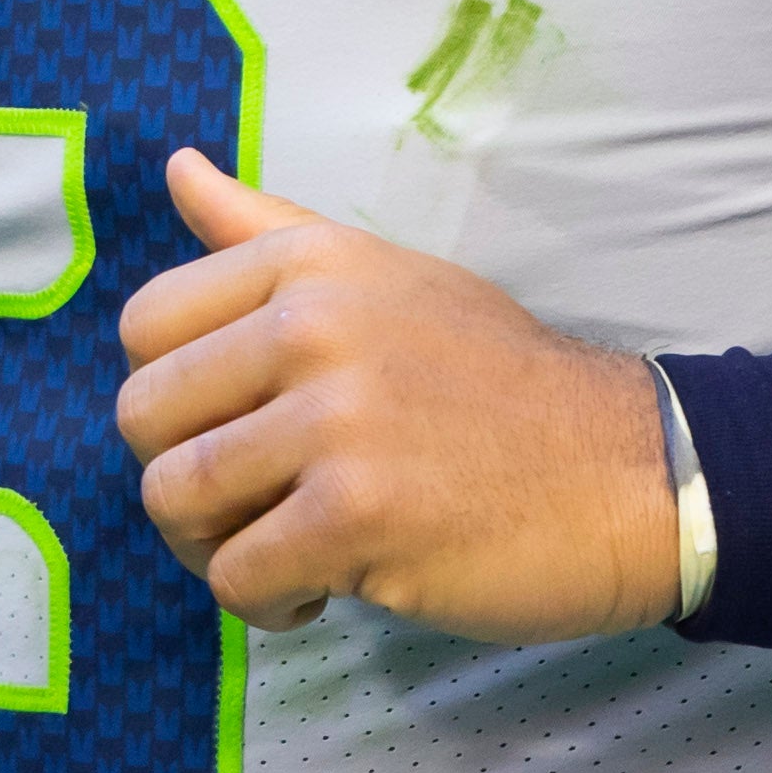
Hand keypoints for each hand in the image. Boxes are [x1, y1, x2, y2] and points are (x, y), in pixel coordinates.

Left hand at [114, 149, 681, 642]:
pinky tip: (329, 589)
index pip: (145, 325)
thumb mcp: (387, 277)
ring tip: (288, 551)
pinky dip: (270, 604)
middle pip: (143, 418)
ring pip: (175, 501)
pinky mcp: (358, 516)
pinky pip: (237, 577)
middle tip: (258, 505)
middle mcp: (313, 327)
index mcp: (310, 263)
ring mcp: (336, 421)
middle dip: (185, 479)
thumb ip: (270, 231)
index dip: (171, 395)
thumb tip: (177, 168)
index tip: (236, 426)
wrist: (627, 471)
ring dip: (217, 549)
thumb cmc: (498, 382)